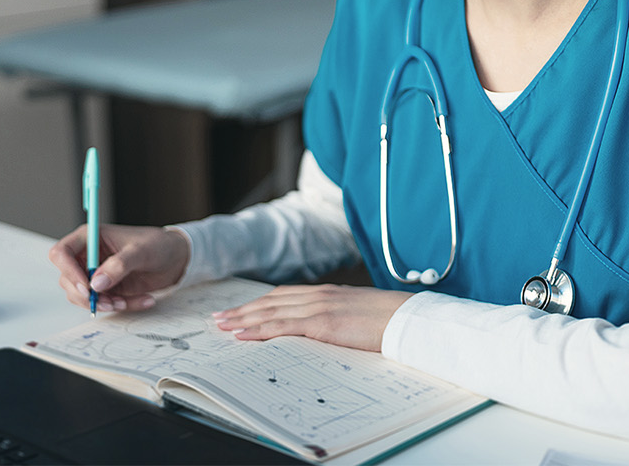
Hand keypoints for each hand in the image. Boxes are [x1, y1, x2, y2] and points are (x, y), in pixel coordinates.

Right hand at [48, 224, 189, 311]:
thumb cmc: (157, 244)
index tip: (87, 286)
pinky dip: (120, 306)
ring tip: (126, 302)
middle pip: (67, 279)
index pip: (61, 252)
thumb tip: (96, 283)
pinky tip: (143, 300)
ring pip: (81, 296)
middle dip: (86, 295)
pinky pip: (103, 303)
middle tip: (109, 302)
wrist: (175, 258)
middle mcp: (88, 256)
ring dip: (103, 304)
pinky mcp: (107, 289)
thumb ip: (118, 265)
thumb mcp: (141, 251)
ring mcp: (96, 274)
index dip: (68, 271)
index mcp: (90, 237)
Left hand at [212, 285, 414, 351]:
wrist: (407, 319)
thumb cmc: (391, 320)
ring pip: (270, 312)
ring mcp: (319, 308)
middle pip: (270, 302)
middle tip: (220, 317)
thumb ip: (340, 318)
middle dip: (243, 310)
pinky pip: (282, 327)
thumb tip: (329, 331)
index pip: (284, 296)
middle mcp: (318, 296)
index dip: (259, 303)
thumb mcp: (359, 315)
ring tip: (223, 326)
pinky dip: (259, 331)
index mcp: (327, 294)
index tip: (241, 309)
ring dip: (243, 319)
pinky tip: (243, 335)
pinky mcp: (322, 323)